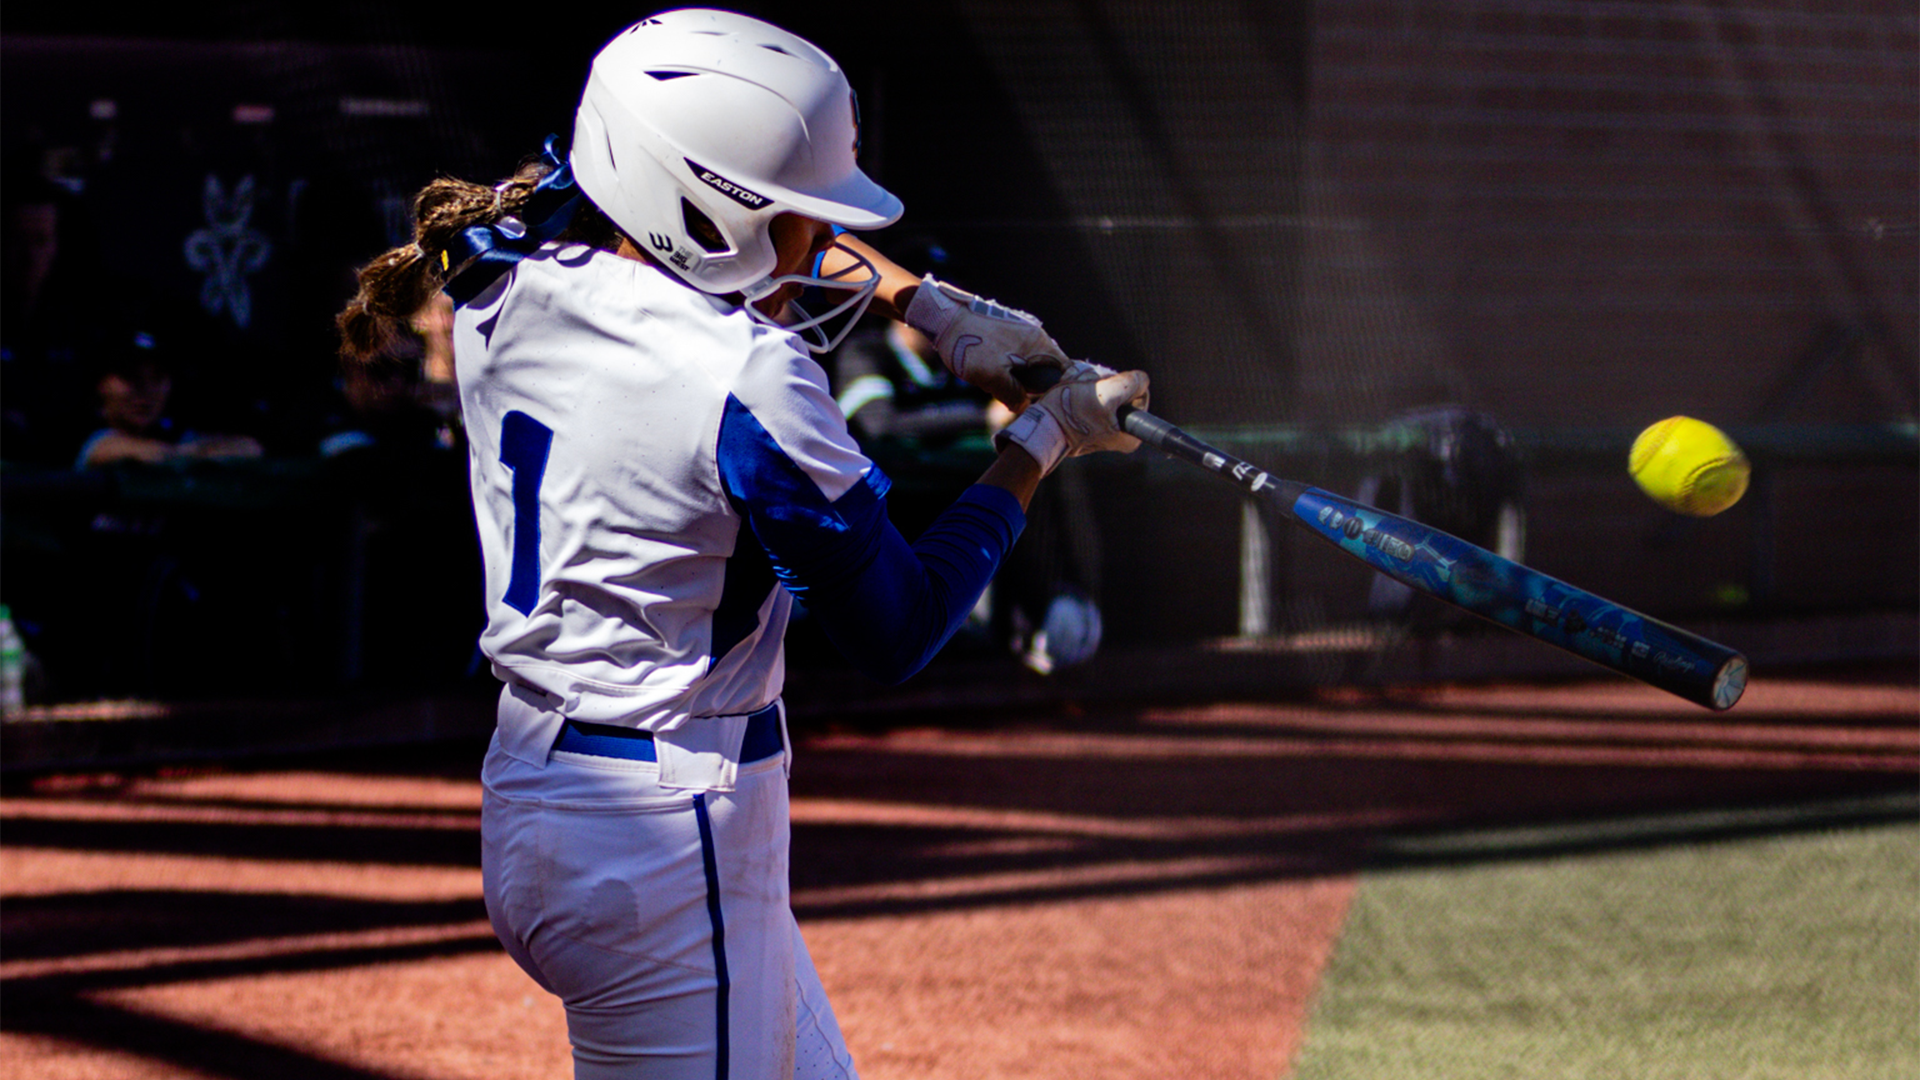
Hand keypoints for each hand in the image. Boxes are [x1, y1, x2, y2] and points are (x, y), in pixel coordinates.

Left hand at [902, 275, 1066, 408]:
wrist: (943, 316)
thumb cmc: (969, 345)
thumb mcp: (992, 377)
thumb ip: (1012, 394)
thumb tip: (1023, 406)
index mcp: (1037, 343)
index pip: (1062, 369)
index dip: (1056, 389)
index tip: (1044, 403)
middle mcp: (1034, 334)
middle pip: (1045, 368)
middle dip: (1032, 386)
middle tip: (1014, 396)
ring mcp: (1020, 331)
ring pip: (1028, 363)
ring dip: (1016, 377)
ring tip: (996, 384)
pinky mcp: (1005, 331)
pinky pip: (1015, 355)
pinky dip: (1007, 367)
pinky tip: (989, 372)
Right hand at [993, 361, 1148, 475]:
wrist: (1039, 426)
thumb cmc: (1072, 412)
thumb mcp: (1108, 393)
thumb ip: (1132, 384)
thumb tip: (1143, 379)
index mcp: (1131, 436)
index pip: (1139, 395)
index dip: (1123, 384)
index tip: (1106, 388)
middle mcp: (1119, 437)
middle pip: (1122, 393)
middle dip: (1105, 384)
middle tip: (1087, 388)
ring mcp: (1101, 431)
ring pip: (1105, 393)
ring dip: (1091, 385)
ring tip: (1076, 390)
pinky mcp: (1085, 425)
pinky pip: (1090, 399)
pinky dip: (1082, 390)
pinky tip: (1070, 392)